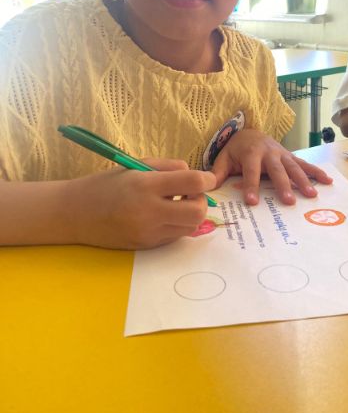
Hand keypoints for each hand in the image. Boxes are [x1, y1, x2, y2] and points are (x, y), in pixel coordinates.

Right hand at [67, 158, 216, 248]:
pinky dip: (177, 225)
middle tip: (191, 194)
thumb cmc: (106, 184)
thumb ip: (169, 167)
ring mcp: (148, 232)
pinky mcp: (146, 246)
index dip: (207, 179)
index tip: (208, 178)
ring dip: (191, 215)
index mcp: (145, 185)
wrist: (74, 213)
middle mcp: (148, 211)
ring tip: (176, 204)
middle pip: (197, 212)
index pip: (192, 183)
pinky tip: (163, 215)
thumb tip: (197, 176)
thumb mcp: (136, 166)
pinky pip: (175, 236)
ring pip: (190, 228)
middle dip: (202, 201)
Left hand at [211, 129, 331, 205]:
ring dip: (303, 180)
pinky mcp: (289, 156)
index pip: (251, 172)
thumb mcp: (223, 159)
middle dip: (283, 185)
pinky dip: (316, 171)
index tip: (252, 202)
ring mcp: (282, 153)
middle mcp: (269, 152)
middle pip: (277, 170)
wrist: (248, 131)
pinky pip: (304, 163)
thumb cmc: (234, 150)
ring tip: (311, 195)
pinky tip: (327, 181)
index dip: (251, 186)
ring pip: (293, 166)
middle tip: (288, 201)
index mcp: (250, 153)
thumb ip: (216, 173)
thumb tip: (206, 186)